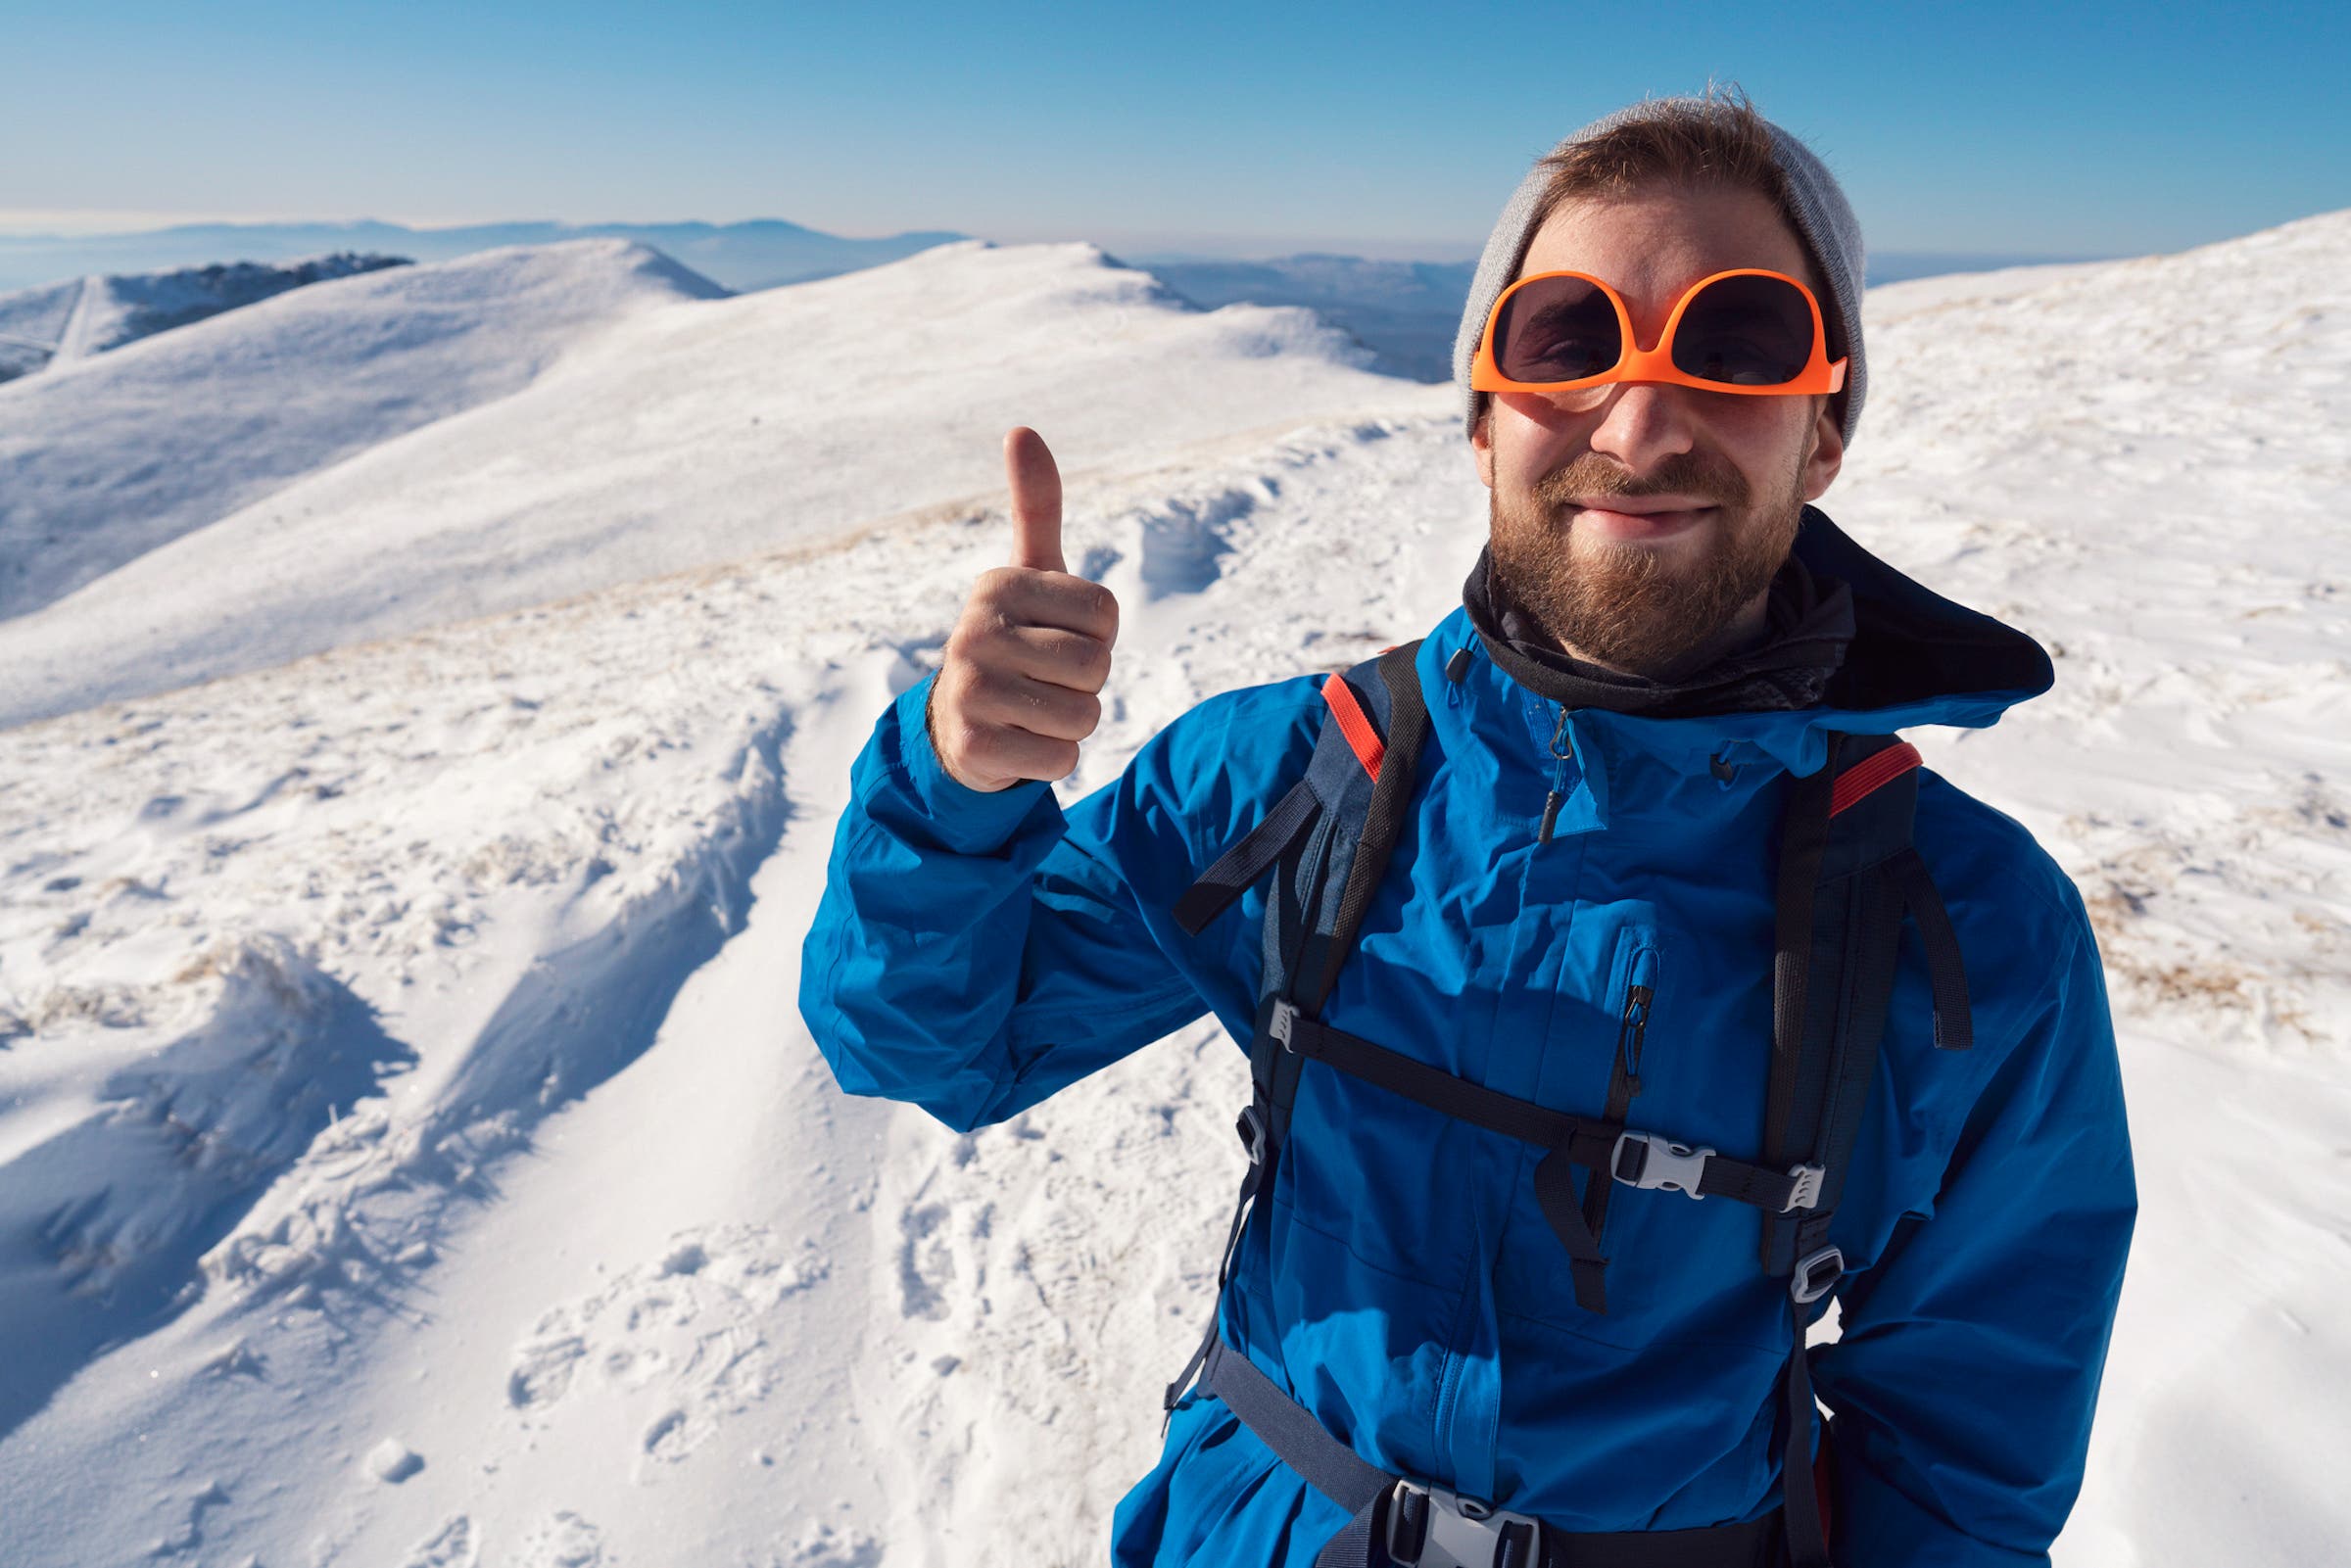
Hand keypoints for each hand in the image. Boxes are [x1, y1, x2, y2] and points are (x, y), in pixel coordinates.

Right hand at [927, 428, 1118, 792]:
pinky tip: (1019, 743)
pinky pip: (1062, 759)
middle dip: (1085, 682)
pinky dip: (1053, 759)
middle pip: (1097, 666)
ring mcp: (970, 690)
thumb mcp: (1028, 576)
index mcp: (998, 586)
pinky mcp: (975, 746)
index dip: (1096, 636)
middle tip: (1042, 679)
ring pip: (1084, 715)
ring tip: (1032, 711)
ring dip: (1071, 723)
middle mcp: (974, 632)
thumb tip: (1021, 428)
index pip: (1106, 615)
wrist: (958, 726)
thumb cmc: (1014, 641)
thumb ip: (1035, 506)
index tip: (1053, 637)